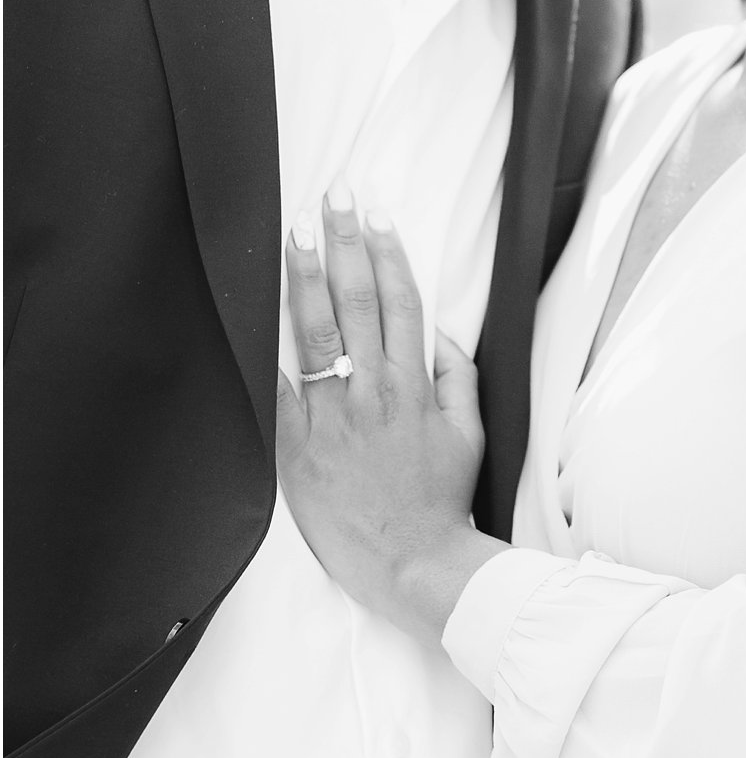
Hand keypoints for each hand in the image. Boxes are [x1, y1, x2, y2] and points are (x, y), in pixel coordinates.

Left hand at [275, 189, 501, 641]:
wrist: (410, 561)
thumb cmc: (441, 500)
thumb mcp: (470, 434)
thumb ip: (459, 377)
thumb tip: (445, 333)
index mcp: (415, 385)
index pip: (401, 301)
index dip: (388, 253)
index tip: (377, 215)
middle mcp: (373, 390)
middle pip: (358, 300)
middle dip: (346, 242)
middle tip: (334, 195)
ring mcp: (333, 416)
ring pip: (317, 331)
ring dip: (307, 275)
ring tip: (298, 231)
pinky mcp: (297, 446)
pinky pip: (282, 387)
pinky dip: (273, 347)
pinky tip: (262, 307)